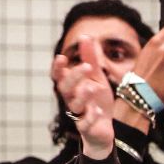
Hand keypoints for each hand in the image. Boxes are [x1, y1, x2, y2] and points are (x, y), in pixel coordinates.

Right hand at [53, 36, 115, 158]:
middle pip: (66, 88)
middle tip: (86, 66)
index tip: (61, 57)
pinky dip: (91, 117)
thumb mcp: (96, 77)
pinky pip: (86, 123)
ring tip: (92, 87)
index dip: (58, 68)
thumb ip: (90, 58)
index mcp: (72, 87)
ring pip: (74, 106)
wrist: (104, 128)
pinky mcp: (87, 128)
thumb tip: (85, 35)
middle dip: (74, 77)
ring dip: (82, 96)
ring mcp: (79, 114)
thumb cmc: (96, 100)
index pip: (59, 76)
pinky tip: (98, 110)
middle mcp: (72, 100)